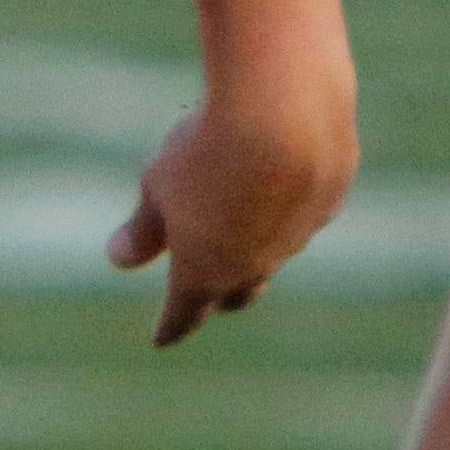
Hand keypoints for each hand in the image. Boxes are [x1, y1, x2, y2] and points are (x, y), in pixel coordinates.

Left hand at [107, 89, 353, 344]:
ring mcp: (299, 235)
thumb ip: (143, 228)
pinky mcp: (330, 199)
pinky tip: (283, 186)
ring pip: (276, 254)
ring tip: (240, 232)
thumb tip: (119, 258)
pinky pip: (306, 214)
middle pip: (238, 293)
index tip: (161, 339)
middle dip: (220, 298)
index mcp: (206, 270)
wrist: (285, 110)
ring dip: (256, 248)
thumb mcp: (159, 186)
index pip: (185, 311)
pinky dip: (289, 208)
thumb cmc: (206, 149)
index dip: (171, 326)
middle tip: (208, 299)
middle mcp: (256, 263)